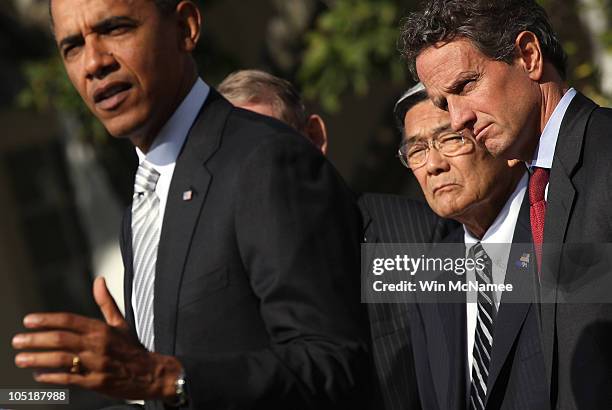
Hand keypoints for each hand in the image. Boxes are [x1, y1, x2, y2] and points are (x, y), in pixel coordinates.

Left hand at [12, 277, 181, 400]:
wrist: (151, 374)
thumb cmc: (133, 349)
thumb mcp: (121, 323)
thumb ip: (106, 302)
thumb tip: (99, 280)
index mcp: (102, 329)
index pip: (69, 321)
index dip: (47, 320)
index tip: (28, 321)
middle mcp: (97, 345)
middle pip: (60, 339)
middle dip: (35, 340)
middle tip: (17, 341)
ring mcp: (96, 364)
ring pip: (61, 360)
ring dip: (37, 359)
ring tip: (20, 359)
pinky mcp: (95, 383)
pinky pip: (68, 379)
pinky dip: (51, 377)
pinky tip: (39, 376)